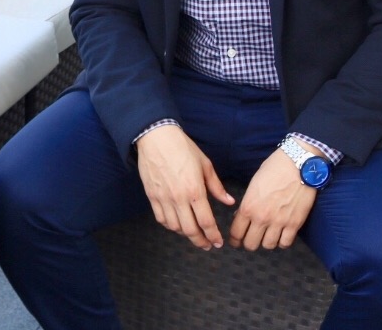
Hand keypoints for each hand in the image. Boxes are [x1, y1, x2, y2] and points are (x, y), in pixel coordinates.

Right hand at [135, 125, 233, 249]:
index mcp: (195, 190)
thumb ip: (216, 186)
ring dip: (185, 234)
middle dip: (200, 241)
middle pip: (190, 230)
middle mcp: (179, 198)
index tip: (218, 242)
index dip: (213, 235)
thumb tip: (229, 201)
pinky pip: (161, 218)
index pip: (206, 222)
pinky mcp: (152, 196)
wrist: (156, 137)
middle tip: (207, 245)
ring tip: (193, 234)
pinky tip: (176, 225)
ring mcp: (163, 198)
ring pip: (174, 227)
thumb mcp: (205, 164)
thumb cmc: (182, 148)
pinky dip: (169, 225)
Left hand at [228, 147, 316, 250]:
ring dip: (267, 242)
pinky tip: (282, 235)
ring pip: (268, 246)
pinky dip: (282, 242)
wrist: (297, 165)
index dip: (234, 239)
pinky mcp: (295, 224)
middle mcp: (261, 218)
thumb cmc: (273, 170)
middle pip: (251, 244)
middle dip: (249, 243)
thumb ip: (247, 203)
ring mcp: (279, 223)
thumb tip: (242, 217)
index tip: (236, 241)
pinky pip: (285, 243)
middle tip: (252, 239)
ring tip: (268, 235)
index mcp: (248, 207)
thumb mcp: (253, 185)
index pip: (236, 233)